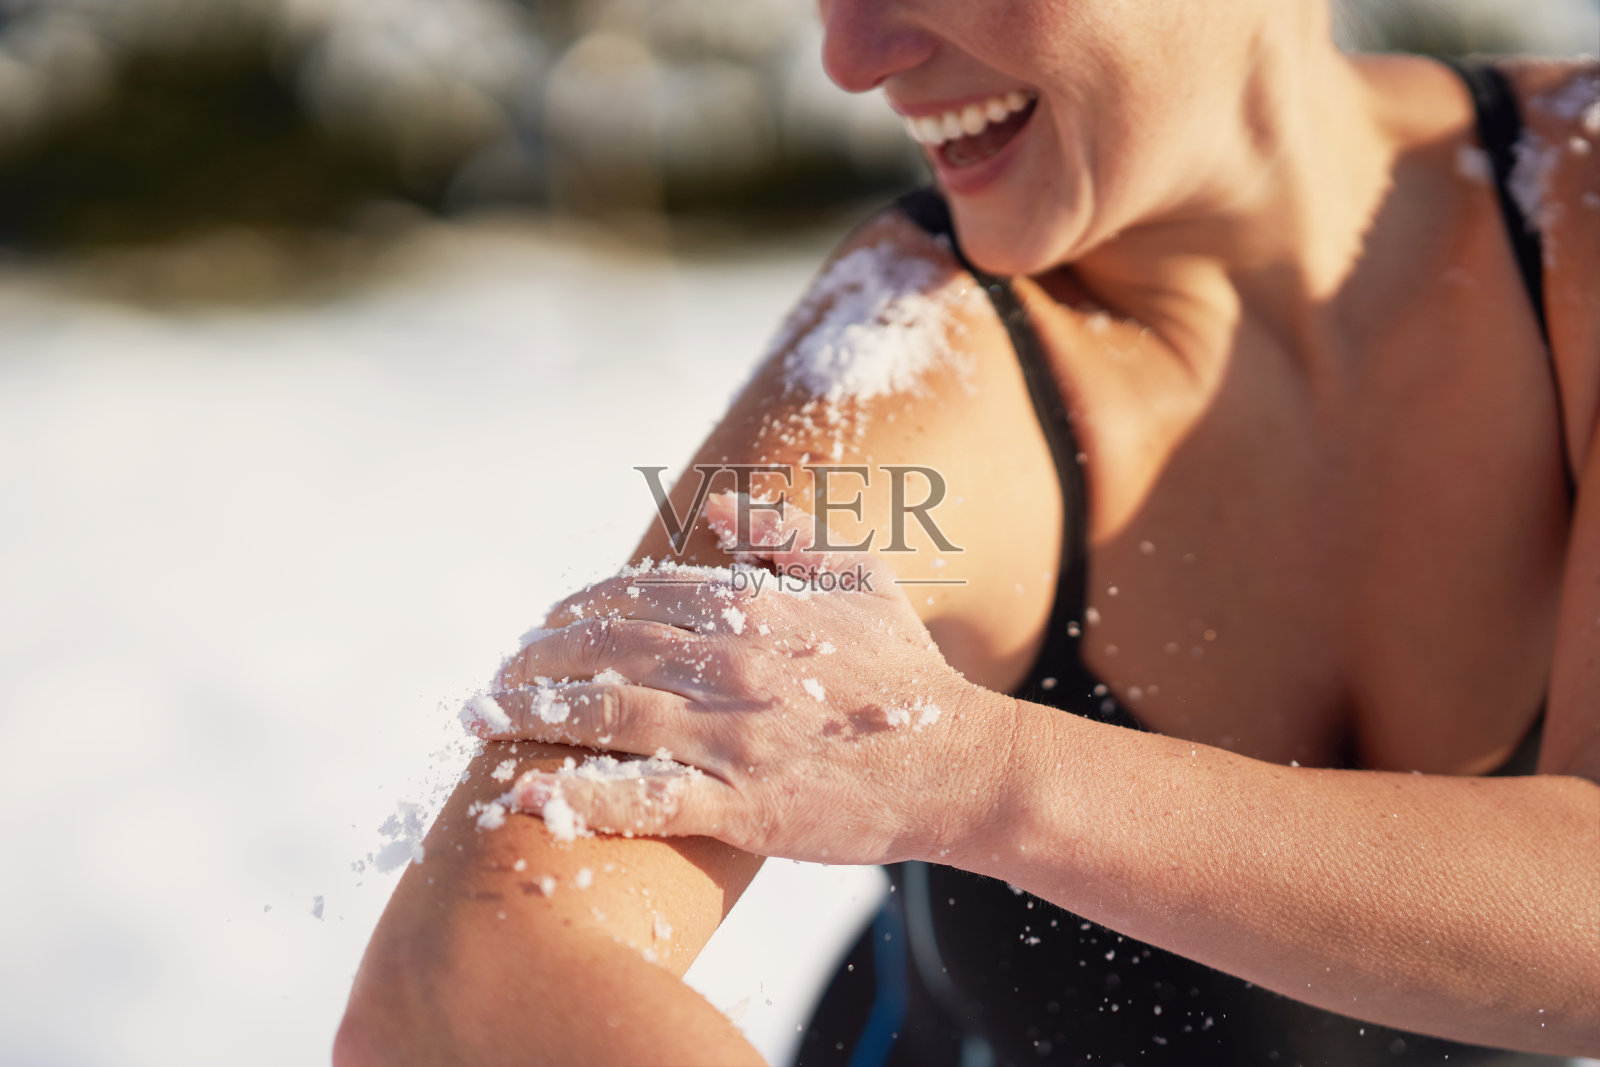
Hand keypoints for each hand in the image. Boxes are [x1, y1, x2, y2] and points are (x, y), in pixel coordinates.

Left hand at [465, 492, 1018, 865]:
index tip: (544, 627)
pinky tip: (528, 793)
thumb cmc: (908, 672)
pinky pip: (645, 800)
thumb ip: (788, 533)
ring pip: (608, 716)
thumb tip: (722, 501)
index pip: (639, 593)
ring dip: (532, 713)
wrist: (963, 767)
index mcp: (759, 607)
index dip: (577, 607)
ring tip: (484, 717)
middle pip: (605, 649)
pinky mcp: (742, 807)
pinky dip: (581, 797)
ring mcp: (736, 738)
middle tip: (497, 677)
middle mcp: (736, 665)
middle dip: (535, 660)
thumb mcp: (861, 577)